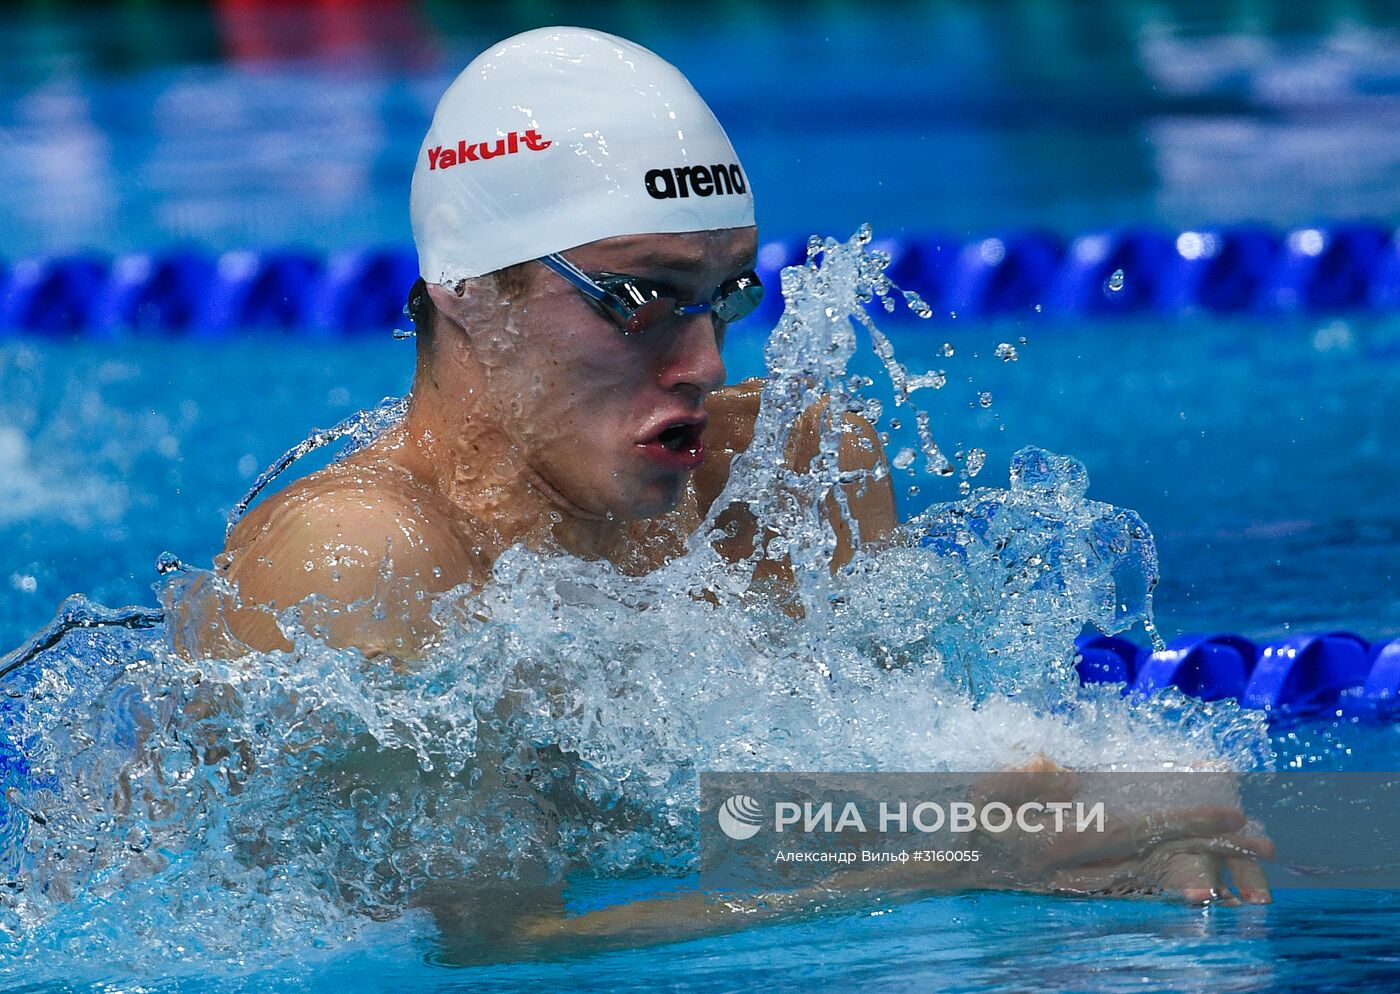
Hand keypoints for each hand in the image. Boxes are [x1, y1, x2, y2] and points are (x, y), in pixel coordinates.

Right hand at [967, 756, 1272, 904]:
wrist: (945, 870)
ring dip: (1202, 866)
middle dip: (1213, 850)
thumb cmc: (962, 825)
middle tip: (1265, 843)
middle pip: (1161, 859)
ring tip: (1245, 860)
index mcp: (1063, 842)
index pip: (1140, 829)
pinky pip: (1133, 883)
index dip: (1188, 820)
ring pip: (1154, 876)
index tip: (1232, 812)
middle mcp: (1079, 870)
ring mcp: (1079, 883)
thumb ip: (1024, 781)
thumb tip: (1066, 774)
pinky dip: (1169, 877)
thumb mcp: (983, 794)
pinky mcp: (1076, 887)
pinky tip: (1192, 872)